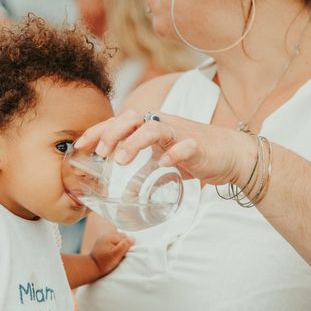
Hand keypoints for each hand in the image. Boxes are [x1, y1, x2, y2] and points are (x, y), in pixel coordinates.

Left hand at [74, 109, 256, 186]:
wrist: (231, 154)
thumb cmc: (192, 154)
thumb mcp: (161, 160)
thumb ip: (143, 169)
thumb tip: (123, 192)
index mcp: (150, 127)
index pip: (118, 124)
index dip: (97, 131)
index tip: (79, 146)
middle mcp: (162, 125)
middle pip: (131, 119)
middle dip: (111, 134)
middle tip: (100, 154)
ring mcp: (180, 134)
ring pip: (153, 128)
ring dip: (133, 142)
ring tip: (120, 160)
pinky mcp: (198, 146)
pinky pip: (185, 146)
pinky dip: (173, 154)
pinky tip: (165, 164)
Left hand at [90, 232, 134, 277]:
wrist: (91, 267)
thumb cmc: (104, 262)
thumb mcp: (116, 255)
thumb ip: (124, 246)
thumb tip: (132, 238)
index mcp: (110, 237)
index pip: (125, 237)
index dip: (127, 246)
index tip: (124, 254)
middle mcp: (106, 236)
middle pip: (121, 236)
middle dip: (123, 244)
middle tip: (121, 254)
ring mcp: (103, 239)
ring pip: (117, 239)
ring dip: (119, 245)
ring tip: (116, 254)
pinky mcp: (101, 243)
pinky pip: (111, 241)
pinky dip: (114, 246)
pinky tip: (112, 253)